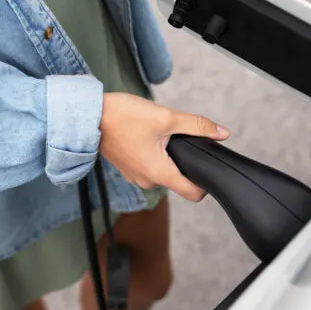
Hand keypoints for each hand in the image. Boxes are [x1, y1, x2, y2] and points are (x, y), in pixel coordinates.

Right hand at [99, 93, 229, 201]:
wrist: (88, 115)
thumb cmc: (122, 117)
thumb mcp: (166, 117)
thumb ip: (197, 125)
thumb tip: (222, 133)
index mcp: (159, 173)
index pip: (193, 194)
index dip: (205, 184)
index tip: (205, 165)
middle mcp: (147, 181)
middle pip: (178, 180)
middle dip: (183, 161)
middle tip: (178, 137)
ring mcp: (135, 176)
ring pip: (163, 171)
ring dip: (166, 156)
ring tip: (158, 134)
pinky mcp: (127, 168)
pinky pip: (148, 166)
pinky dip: (152, 154)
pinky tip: (145, 136)